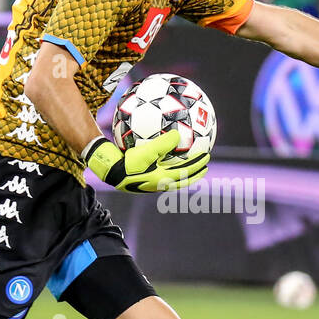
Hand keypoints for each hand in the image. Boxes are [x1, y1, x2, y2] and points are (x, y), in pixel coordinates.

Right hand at [83, 130, 207, 192]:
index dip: (198, 165)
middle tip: (205, 167)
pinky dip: (169, 167)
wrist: (111, 172)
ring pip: (174, 178)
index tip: (207, 157)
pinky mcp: (145, 180)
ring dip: (184, 172)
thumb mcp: (148, 151)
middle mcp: (160, 184)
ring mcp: (153, 183)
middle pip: (183, 179)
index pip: (187, 172)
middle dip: (195, 173)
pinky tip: (164, 158)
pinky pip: (162, 172)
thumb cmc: (129, 163)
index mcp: (164, 179)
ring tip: (188, 164)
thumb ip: (164, 144)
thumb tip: (177, 135)